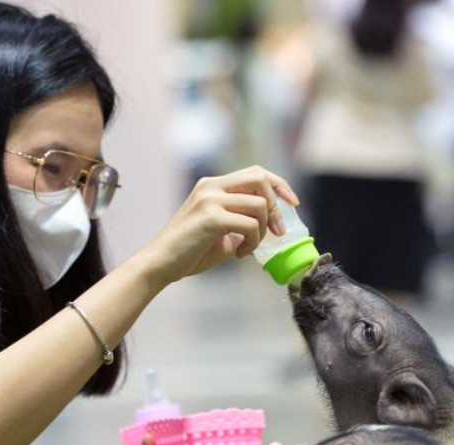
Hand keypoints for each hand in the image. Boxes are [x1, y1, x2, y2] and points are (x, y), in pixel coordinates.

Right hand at [139, 166, 299, 285]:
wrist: (161, 264)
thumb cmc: (190, 251)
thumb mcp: (221, 231)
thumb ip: (242, 221)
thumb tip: (272, 226)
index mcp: (213, 185)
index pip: (256, 172)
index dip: (279, 185)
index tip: (292, 204)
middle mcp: (211, 186)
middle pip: (260, 178)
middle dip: (275, 205)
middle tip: (277, 231)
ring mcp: (210, 199)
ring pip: (259, 204)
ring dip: (262, 230)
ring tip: (248, 247)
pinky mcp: (211, 218)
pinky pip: (250, 225)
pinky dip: (252, 242)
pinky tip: (239, 253)